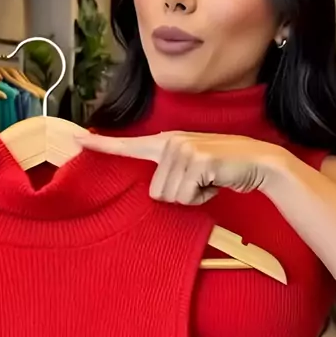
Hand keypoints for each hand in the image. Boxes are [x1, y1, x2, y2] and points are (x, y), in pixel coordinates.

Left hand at [78, 131, 285, 204]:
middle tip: (201, 181)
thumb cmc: (223, 169)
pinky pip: (186, 196)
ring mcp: (183, 148)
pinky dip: (203, 196)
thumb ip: (171, 171)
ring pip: (170, 196)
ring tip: (209, 180)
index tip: (77, 140)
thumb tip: (158, 192)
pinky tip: (216, 181)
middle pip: (155, 192)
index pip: (129, 145)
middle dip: (180, 195)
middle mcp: (171, 141)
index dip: (102, 145)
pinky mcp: (197, 160)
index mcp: (166, 142)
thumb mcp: (192, 166)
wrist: (257, 162)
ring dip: (193, 196)